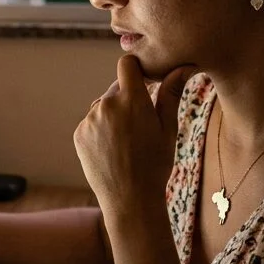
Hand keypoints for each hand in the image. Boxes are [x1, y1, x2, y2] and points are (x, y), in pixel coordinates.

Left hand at [74, 57, 194, 219]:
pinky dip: (101, 130)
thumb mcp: (168, 128)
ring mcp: (90, 119)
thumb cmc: (155, 164)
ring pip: (103, 106)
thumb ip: (172, 93)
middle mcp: (107, 104)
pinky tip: (113, 150)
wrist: (130, 199)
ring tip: (127, 142)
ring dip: (113, 115)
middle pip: (117, 88)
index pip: (127, 64)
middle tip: (141, 125)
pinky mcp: (79, 133)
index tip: (145, 82)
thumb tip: (184, 67)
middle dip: (128, 98)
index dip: (136, 70)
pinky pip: (91, 123)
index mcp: (132, 99)